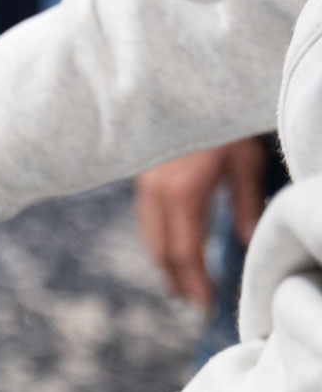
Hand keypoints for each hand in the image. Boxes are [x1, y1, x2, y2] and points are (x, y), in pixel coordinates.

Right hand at [134, 139, 266, 308]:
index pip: (186, 254)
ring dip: (165, 264)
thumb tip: (250, 244)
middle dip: (177, 281)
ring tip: (182, 282)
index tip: (206, 306)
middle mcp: (156, 195)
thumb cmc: (222, 122)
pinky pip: (146, 220)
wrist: (182, 85)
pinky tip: (173, 245)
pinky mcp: (141, 177)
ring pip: (149, 237)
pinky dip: (159, 241)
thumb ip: (247, 206)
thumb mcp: (245, 162)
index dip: (195, 284)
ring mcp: (144, 186)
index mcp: (183, 195)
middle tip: (194, 303)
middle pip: (161, 252)